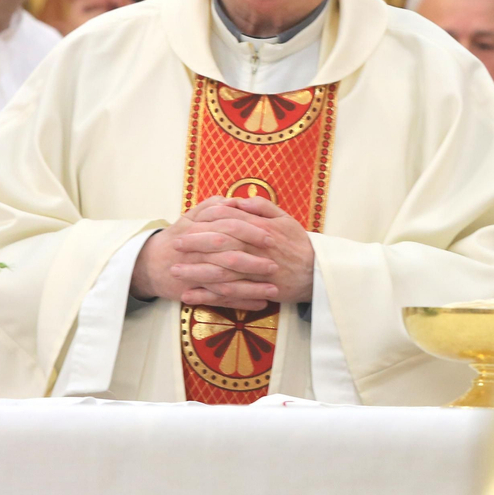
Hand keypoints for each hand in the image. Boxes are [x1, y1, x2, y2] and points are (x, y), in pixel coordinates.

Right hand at [131, 199, 280, 309]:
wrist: (148, 264)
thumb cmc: (177, 237)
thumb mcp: (191, 217)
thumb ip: (213, 206)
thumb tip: (235, 200)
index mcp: (198, 230)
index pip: (229, 229)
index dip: (252, 233)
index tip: (271, 237)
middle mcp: (197, 253)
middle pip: (229, 257)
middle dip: (254, 262)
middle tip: (275, 265)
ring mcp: (194, 275)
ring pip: (226, 282)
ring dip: (252, 287)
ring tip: (274, 290)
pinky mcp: (193, 292)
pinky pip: (220, 300)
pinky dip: (240, 303)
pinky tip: (260, 303)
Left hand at [184, 196, 315, 306]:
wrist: (318, 272)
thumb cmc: (299, 244)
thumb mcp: (285, 218)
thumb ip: (261, 207)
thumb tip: (236, 199)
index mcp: (262, 228)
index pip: (229, 219)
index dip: (207, 219)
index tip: (189, 221)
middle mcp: (257, 247)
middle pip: (221, 243)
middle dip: (196, 243)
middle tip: (176, 244)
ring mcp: (257, 270)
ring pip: (221, 270)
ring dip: (196, 271)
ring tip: (175, 271)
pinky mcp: (257, 290)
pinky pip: (229, 293)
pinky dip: (207, 296)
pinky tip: (190, 296)